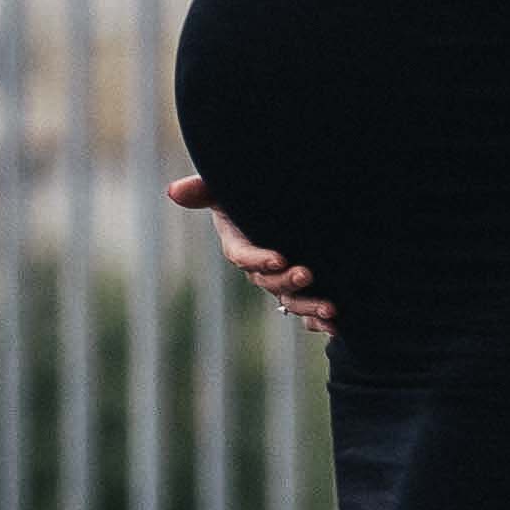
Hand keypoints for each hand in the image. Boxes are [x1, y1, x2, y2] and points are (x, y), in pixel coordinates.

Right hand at [165, 174, 334, 336]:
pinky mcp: (304, 290)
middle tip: (307, 274)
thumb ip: (204, 188)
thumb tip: (173, 192)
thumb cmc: (254, 190)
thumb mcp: (229, 185)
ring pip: (291, 301)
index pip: (243, 255)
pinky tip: (336, 324)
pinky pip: (308, 314)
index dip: (258, 259)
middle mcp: (259, 267)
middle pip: (268, 282)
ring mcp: (282, 282)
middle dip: (287, 282)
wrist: (293, 203)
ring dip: (308, 307)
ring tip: (330, 309)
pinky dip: (319, 321)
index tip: (279, 258)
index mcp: (240, 243)